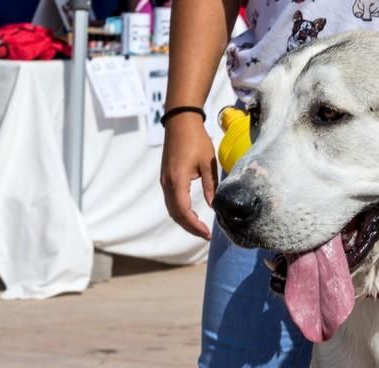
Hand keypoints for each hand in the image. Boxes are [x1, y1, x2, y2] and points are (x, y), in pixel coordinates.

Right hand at [160, 114, 217, 239]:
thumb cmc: (196, 140)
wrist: (180, 121)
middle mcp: (167, 184)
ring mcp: (164, 181)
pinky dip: (180, 211)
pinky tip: (191, 214)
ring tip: (199, 228)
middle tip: (205, 234)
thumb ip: (210, 186)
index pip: (184, 212)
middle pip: (175, 214)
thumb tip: (214, 206)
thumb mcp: (208, 164)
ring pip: (171, 209)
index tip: (207, 233)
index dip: (195, 226)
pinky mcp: (166, 178)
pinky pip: (170, 201)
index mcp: (178, 181)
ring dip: (184, 220)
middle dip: (190, 227)